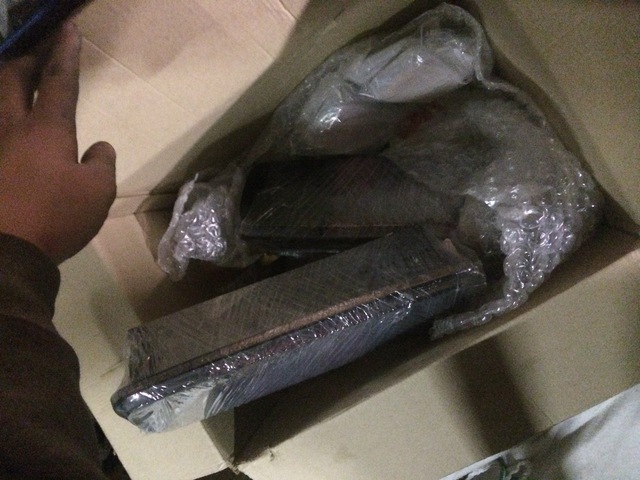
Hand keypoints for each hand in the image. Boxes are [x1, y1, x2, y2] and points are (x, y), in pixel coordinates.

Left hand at [0, 22, 115, 263]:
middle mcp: (12, 128)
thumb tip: (99, 147)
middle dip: (27, 55)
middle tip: (37, 44)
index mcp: (47, 130)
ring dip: (6, 80)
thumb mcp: (97, 192)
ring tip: (15, 75)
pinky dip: (2, 117)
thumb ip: (101, 163)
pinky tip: (7, 123)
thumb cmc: (57, 217)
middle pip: (13, 77)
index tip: (68, 29)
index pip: (59, 81)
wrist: (5, 252)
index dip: (65, 53)